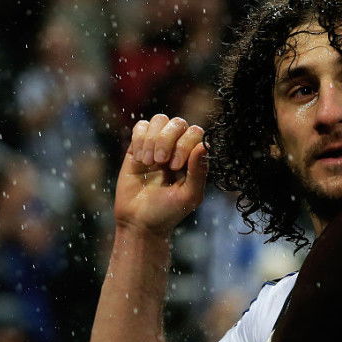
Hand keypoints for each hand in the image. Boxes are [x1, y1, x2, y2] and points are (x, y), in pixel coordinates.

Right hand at [114, 114, 207, 235]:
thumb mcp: (189, 195)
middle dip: (168, 140)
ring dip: (153, 139)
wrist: (139, 221)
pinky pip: (141, 125)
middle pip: (178, 122)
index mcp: (194, 158)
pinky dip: (140, 139)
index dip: (185, 144)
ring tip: (149, 162)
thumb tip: (203, 145)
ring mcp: (157, 146)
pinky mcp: (137, 147)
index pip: (196, 132)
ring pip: (160, 119)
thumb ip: (199, 171)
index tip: (175, 167)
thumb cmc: (168, 211)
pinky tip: (140, 159)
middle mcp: (177, 148)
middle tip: (161, 163)